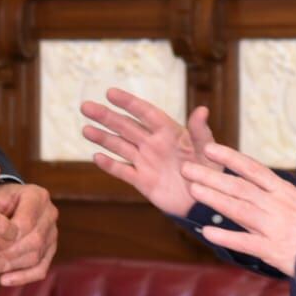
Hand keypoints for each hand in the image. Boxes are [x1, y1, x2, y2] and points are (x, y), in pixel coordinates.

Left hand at [0, 181, 58, 286]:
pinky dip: (23, 277)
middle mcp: (50, 213)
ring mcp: (53, 232)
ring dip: (13, 266)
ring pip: (37, 256)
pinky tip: (5, 280)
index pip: (26, 223)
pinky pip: (41, 268)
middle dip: (10, 254)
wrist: (8, 203)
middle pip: (34, 241)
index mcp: (37, 196)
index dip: (7, 239)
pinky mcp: (50, 249)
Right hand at [80, 87, 216, 216]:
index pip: (145, 113)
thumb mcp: (208, 151)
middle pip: (126, 126)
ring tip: (85, 129)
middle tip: (86, 106)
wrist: (205, 203)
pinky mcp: (142, 181)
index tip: (110, 93)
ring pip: (120, 146)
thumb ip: (201, 132)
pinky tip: (96, 157)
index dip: (128, 103)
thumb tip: (201, 109)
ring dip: (103, 138)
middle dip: (106, 116)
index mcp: (169, 131)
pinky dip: (110, 165)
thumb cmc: (210, 171)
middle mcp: (153, 143)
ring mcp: (146, 161)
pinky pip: (123, 171)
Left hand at [181, 143, 295, 276]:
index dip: (230, 157)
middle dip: (211, 176)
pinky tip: (207, 234)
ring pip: (240, 210)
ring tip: (194, 190)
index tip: (209, 148)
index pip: (253, 169)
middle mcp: (276, 205)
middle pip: (239, 187)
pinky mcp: (272, 250)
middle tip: (187, 168)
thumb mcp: (294, 201)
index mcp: (282, 191)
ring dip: (215, 199)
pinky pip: (246, 243)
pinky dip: (227, 238)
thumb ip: (270, 191)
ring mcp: (273, 227)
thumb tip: (245, 176)